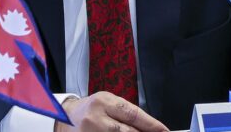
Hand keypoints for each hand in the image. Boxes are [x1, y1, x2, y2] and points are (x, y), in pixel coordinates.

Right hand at [54, 92, 168, 131]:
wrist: (65, 117)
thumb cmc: (91, 109)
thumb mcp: (108, 103)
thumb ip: (126, 114)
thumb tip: (150, 128)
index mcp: (104, 101)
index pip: (132, 114)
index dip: (151, 124)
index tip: (164, 131)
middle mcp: (96, 117)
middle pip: (127, 131)